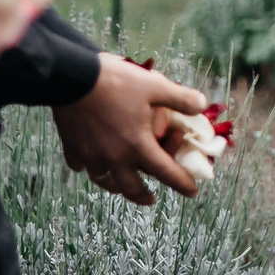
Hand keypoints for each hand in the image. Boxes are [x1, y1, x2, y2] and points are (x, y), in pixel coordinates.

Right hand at [52, 53, 206, 202]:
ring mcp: (91, 156)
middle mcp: (115, 158)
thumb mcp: (155, 85)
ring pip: (104, 181)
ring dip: (116, 186)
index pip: (166, 173)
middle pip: (131, 189)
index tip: (191, 192)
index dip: (182, 183)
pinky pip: (80, 165)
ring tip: (120, 184)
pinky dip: (88, 166)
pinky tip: (90, 161)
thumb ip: (181, 98)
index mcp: (138, 146)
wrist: (72, 77)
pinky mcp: (72, 148)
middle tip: (151, 198)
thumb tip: (203, 105)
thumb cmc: (116, 82)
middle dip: (143, 196)